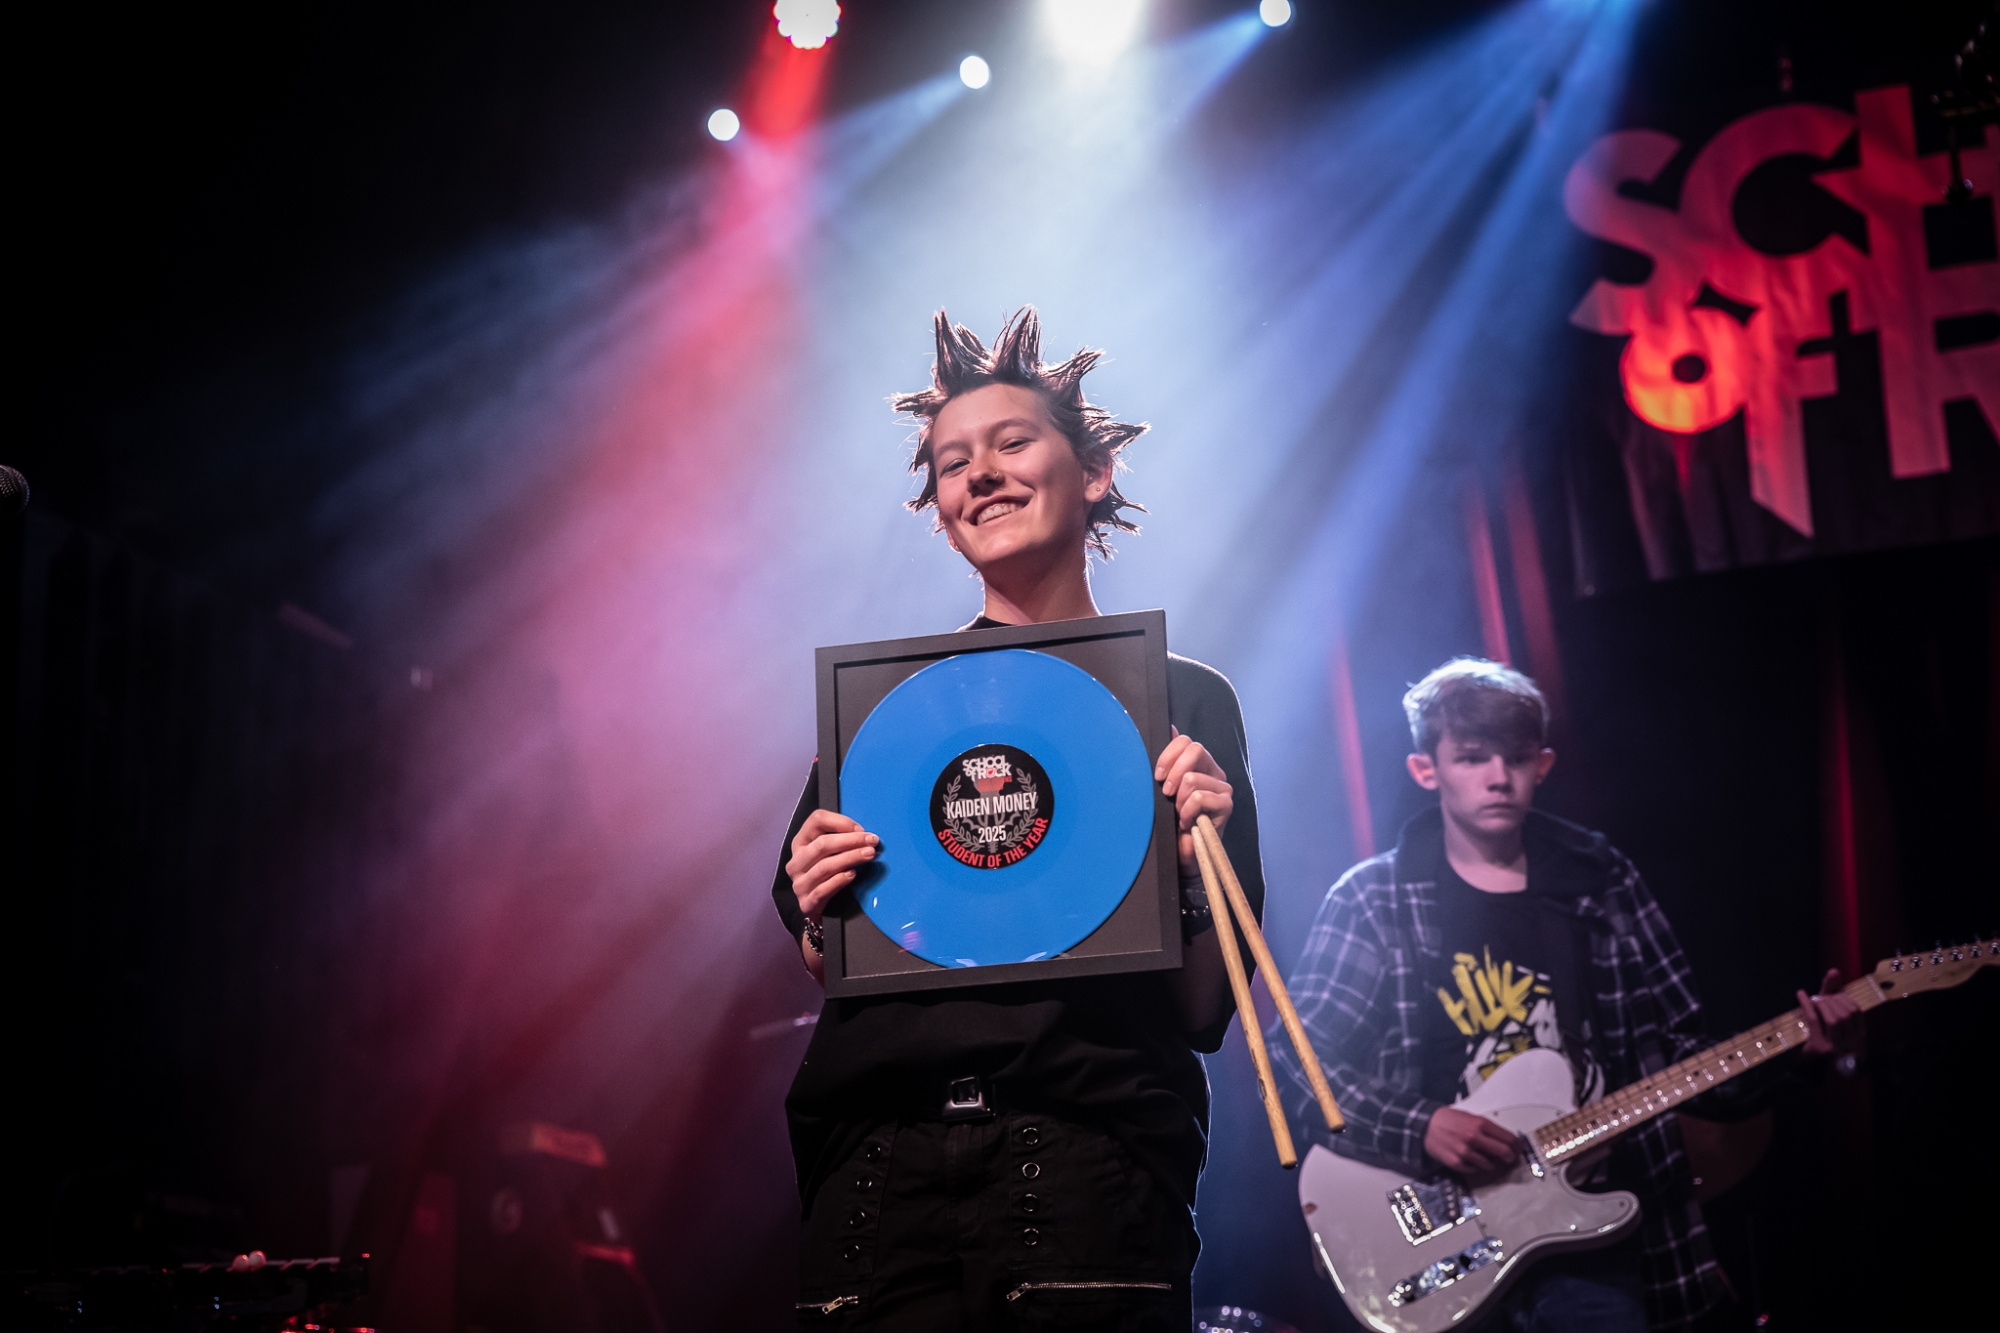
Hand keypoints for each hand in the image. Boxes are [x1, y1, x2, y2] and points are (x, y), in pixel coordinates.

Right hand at [786, 809, 878, 925]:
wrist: (821, 908)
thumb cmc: (829, 875)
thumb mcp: (832, 853)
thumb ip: (842, 838)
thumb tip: (863, 833)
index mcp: (801, 842)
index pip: (816, 820)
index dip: (840, 821)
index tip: (861, 829)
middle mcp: (796, 861)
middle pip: (822, 844)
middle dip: (851, 841)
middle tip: (872, 841)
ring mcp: (799, 883)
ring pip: (824, 866)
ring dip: (850, 858)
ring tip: (869, 855)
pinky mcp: (806, 903)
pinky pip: (822, 890)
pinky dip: (838, 880)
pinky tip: (852, 875)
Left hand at [1154, 727, 1232, 878]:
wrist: (1181, 853)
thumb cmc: (1171, 820)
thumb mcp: (1164, 787)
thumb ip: (1169, 760)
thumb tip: (1170, 727)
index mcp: (1199, 764)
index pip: (1186, 741)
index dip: (1168, 754)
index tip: (1157, 776)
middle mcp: (1214, 772)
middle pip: (1195, 749)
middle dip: (1174, 771)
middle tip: (1166, 793)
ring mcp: (1223, 788)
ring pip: (1192, 778)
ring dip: (1179, 800)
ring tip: (1179, 814)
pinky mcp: (1227, 805)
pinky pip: (1199, 797)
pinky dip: (1187, 812)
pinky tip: (1187, 823)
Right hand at [1424, 1105, 1522, 1176]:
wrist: (1425, 1125)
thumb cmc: (1450, 1120)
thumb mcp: (1471, 1118)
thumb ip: (1488, 1130)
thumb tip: (1507, 1142)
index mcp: (1480, 1124)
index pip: (1508, 1138)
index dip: (1517, 1145)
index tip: (1520, 1149)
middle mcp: (1475, 1138)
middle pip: (1503, 1152)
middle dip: (1510, 1157)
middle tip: (1510, 1159)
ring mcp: (1465, 1152)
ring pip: (1489, 1165)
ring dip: (1491, 1163)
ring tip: (1484, 1157)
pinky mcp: (1456, 1163)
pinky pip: (1474, 1169)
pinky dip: (1475, 1166)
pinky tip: (1469, 1159)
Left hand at [1798, 968, 1861, 1056]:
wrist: (1801, 1048)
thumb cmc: (1818, 1024)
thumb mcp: (1827, 1005)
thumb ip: (1832, 988)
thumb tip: (1834, 970)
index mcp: (1858, 1031)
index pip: (1856, 1010)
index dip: (1843, 998)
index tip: (1832, 995)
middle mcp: (1850, 1041)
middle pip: (1845, 1014)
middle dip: (1831, 1001)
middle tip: (1819, 998)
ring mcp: (1836, 1046)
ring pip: (1834, 1019)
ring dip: (1822, 1004)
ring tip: (1814, 1000)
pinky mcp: (1820, 1047)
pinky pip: (1814, 1021)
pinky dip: (1807, 1004)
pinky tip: (1801, 994)